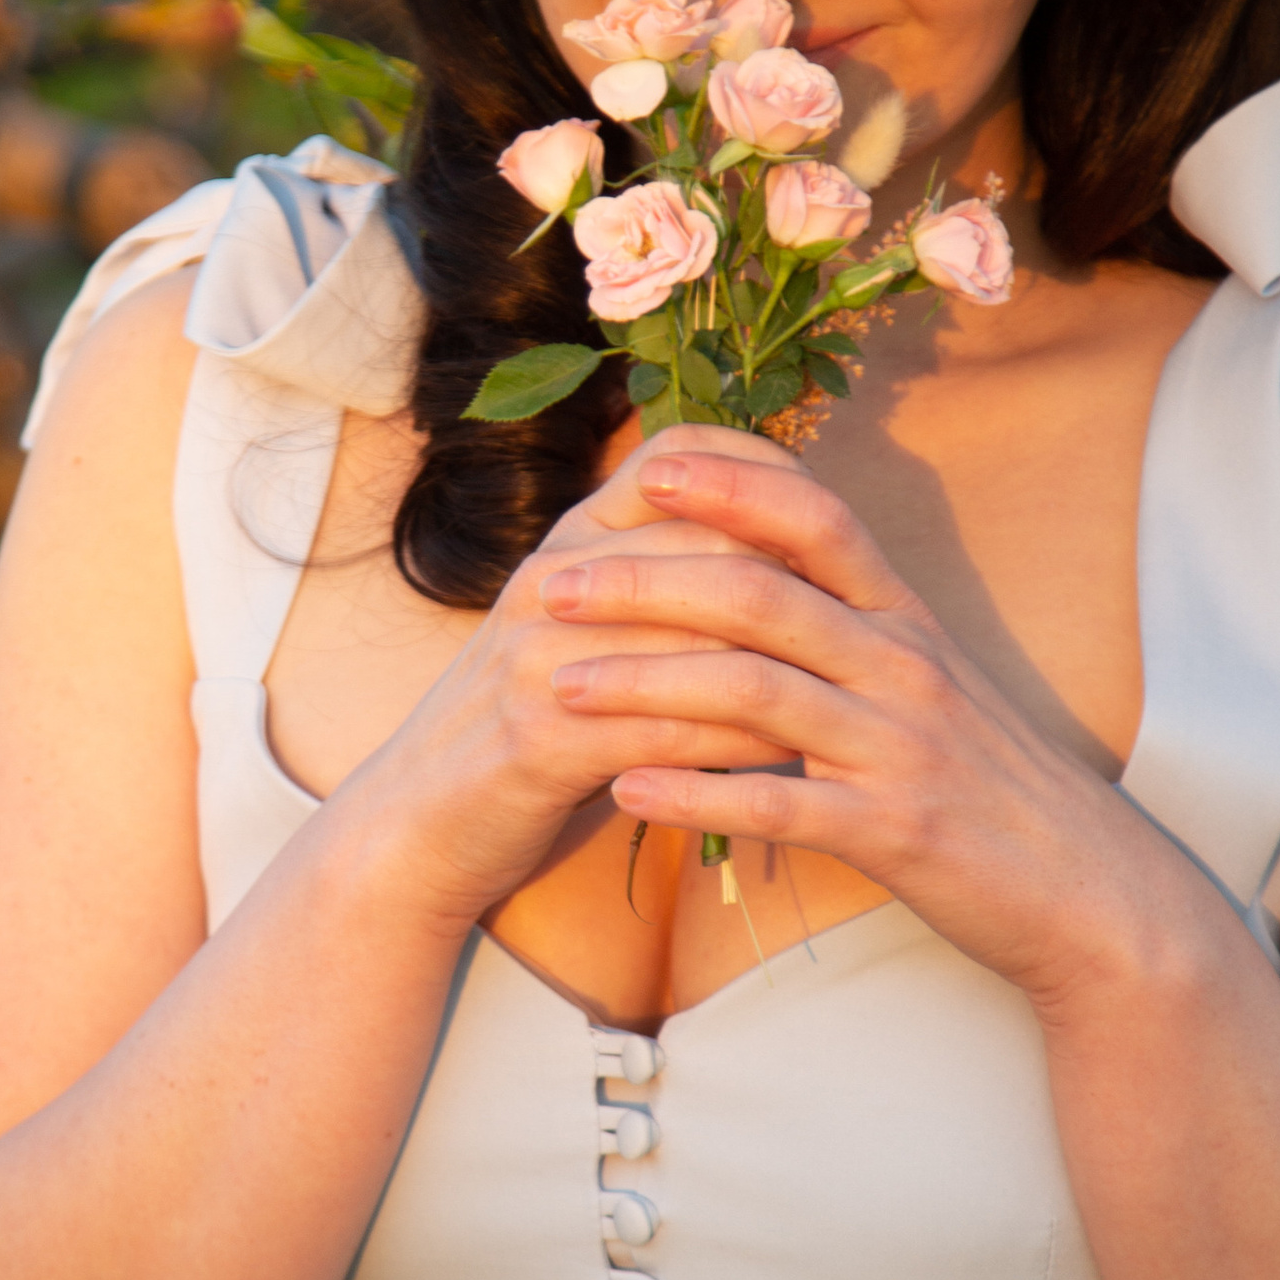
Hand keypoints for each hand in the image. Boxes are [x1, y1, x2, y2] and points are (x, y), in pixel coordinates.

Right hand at [330, 426, 816, 932]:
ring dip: (780, 669)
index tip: (827, 517)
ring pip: (695, 638)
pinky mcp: (540, 740)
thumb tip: (770, 546)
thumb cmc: (531, 722)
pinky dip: (737, 747)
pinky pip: (667, 730)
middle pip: (703, 541)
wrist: (418, 820)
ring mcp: (542, 657)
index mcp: (570, 543)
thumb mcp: (584, 628)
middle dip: (793, 579)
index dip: (762, 472)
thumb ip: (657, 581)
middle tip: (861, 616)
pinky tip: (789, 762)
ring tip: (842, 693)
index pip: (677, 459)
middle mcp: (553, 580)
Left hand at [534, 438, 1196, 1014]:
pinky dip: (695, 795)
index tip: (647, 466)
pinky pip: (780, 803)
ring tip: (557, 683)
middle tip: (551, 584)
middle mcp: (906, 666)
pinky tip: (624, 793)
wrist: (1093, 895)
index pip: (818, 519)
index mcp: (908, 621)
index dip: (734, 484)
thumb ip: (855, 635)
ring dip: (645, 684)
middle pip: (760, 594)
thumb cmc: (995, 790)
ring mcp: (902, 747)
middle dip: (646, 583)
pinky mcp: (897, 831)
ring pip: (755, 693)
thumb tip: (762, 585)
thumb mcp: (932, 689)